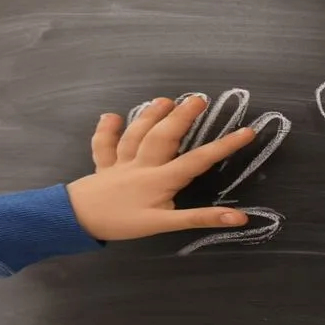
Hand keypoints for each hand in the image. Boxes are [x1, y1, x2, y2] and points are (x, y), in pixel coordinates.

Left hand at [66, 95, 259, 241]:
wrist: (77, 221)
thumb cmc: (122, 224)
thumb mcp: (165, 225)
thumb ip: (200, 218)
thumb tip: (239, 217)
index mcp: (160, 179)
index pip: (198, 160)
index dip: (224, 146)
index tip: (247, 131)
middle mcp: (142, 165)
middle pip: (165, 136)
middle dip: (183, 117)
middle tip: (199, 99)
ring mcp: (120, 164)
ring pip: (137, 135)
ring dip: (150, 116)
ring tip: (164, 100)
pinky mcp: (102, 167)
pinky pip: (104, 146)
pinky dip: (106, 131)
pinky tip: (111, 116)